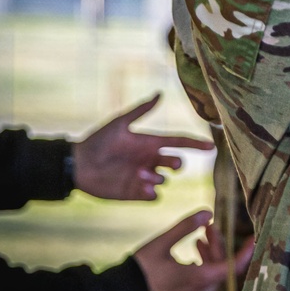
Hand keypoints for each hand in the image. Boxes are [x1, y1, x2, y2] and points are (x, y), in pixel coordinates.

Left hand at [72, 94, 212, 201]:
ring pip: (164, 180)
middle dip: (176, 163)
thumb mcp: (120, 123)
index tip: (211, 146)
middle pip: (176, 163)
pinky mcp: (134, 194)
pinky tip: (142, 189)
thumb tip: (160, 93)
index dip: (195, 144)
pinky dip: (152, 193)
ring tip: (139, 175)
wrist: (78, 165)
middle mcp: (149, 160)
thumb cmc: (98, 141)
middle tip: (168, 163)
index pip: (178, 142)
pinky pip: (153, 196)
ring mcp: (143, 178)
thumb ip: (141, 111)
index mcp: (149, 142)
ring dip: (156, 178)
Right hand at [133, 210, 255, 290]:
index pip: (232, 267)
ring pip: (208, 282)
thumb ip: (186, 227)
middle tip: (208, 229)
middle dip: (217, 247)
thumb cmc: (140, 271)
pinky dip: (198, 273)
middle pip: (219, 271)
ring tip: (197, 241)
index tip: (253, 239)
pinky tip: (186, 262)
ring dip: (208, 260)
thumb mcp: (162, 243)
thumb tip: (209, 211)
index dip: (245, 252)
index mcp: (198, 280)